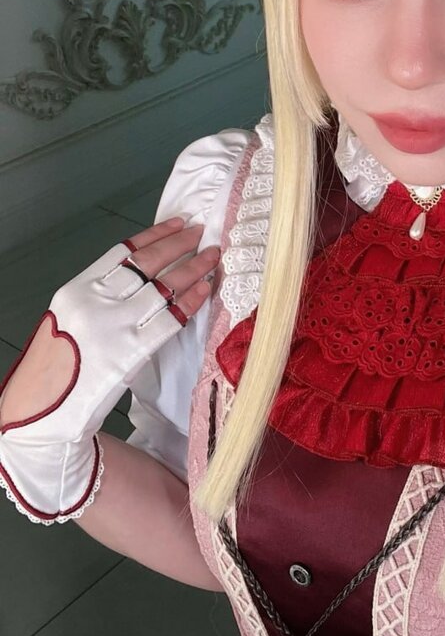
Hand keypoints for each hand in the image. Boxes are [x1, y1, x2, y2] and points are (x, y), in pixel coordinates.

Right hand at [0, 217, 219, 523]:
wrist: (41, 413)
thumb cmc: (55, 366)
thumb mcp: (69, 317)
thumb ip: (101, 296)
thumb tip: (144, 278)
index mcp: (77, 288)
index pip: (123, 250)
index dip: (156, 234)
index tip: (178, 222)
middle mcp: (97, 301)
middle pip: (148, 263)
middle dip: (179, 244)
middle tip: (202, 232)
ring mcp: (116, 326)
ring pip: (164, 287)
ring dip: (193, 268)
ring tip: (212, 257)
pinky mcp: (132, 352)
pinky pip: (171, 319)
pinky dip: (191, 301)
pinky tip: (205, 289)